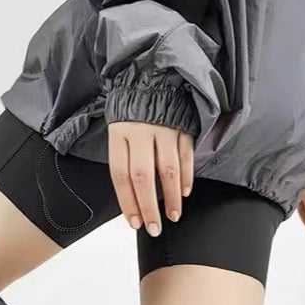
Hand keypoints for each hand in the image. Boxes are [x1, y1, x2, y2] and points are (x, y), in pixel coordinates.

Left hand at [108, 122, 194, 236]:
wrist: (152, 76)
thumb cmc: (132, 111)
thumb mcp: (118, 131)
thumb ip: (125, 160)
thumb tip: (132, 198)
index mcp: (119, 134)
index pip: (121, 176)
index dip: (128, 202)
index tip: (134, 222)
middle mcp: (141, 131)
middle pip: (143, 176)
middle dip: (149, 207)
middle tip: (154, 228)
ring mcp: (164, 127)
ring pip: (168, 169)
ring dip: (172, 197)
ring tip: (173, 216)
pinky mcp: (183, 124)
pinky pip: (186, 156)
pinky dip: (186, 177)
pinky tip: (184, 193)